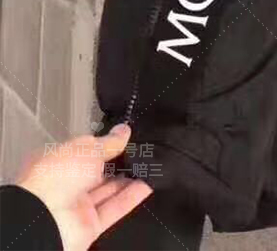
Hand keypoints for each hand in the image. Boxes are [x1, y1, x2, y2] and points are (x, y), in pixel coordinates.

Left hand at [16, 124, 152, 250]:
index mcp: (58, 162)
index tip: (126, 136)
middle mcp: (66, 184)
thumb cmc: (57, 176)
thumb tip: (124, 130)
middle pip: (98, 171)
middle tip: (143, 149)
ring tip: (151, 163)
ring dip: (129, 178)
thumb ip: (108, 141)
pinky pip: (115, 208)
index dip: (104, 143)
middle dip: (119, 161)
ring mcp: (78, 206)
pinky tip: (150, 183)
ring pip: (108, 190)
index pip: (85, 150)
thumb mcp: (87, 148)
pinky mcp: (91, 225)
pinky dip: (132, 197)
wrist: (46, 220)